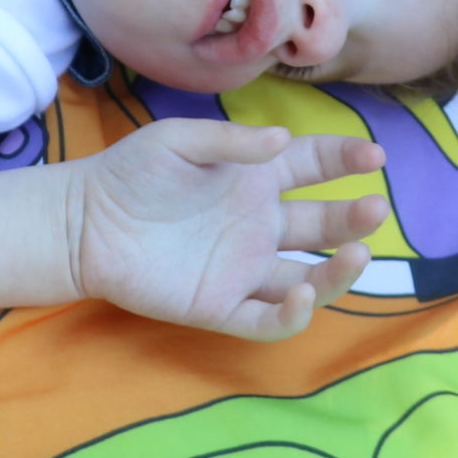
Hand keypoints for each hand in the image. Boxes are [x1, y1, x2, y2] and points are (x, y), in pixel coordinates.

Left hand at [65, 119, 386, 339]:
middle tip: (374, 209)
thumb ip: (230, 139)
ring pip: (307, 279)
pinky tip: (301, 293)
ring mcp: (243, 268)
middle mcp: (259, 225)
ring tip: (358, 254)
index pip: (315, 167)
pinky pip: (266, 319)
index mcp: (255, 179)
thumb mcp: (177, 139)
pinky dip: (291, 314)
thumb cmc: (131, 172)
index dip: (345, 160)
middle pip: (322, 225)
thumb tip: (283, 138)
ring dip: (339, 272)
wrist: (83, 221)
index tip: (373, 155)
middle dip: (354, 217)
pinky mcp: (220, 305)